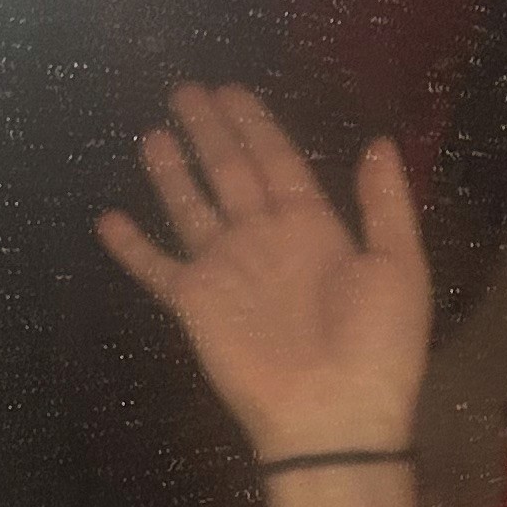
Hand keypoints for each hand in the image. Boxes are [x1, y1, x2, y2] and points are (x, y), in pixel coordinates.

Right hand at [97, 83, 431, 466]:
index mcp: (316, 229)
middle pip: (231, 171)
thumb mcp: (398, 266)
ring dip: (172, 172)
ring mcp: (227, 270)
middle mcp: (266, 241)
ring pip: (192, 207)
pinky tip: (107, 219)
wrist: (334, 417)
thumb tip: (379, 142)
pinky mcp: (195, 303)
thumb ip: (384, 204)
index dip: (256, 125)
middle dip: (211, 131)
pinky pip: (157, 268)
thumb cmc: (376, 346)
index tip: (232, 90)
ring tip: (153, 132)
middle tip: (186, 90)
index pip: (279, 161)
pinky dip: (132, 247)